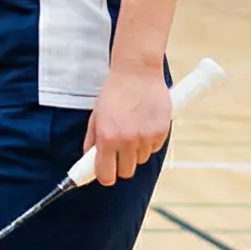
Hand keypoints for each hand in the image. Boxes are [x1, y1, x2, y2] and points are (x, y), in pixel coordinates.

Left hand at [82, 65, 172, 185]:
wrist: (137, 72)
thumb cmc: (114, 92)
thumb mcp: (96, 115)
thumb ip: (92, 139)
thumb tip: (89, 158)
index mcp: (107, 138)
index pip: (106, 174)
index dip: (106, 177)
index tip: (106, 174)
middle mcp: (127, 141)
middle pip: (126, 172)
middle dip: (121, 165)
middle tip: (119, 152)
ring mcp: (145, 138)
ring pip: (141, 160)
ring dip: (136, 151)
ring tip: (133, 130)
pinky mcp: (161, 132)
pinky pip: (154, 149)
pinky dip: (149, 142)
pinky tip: (145, 125)